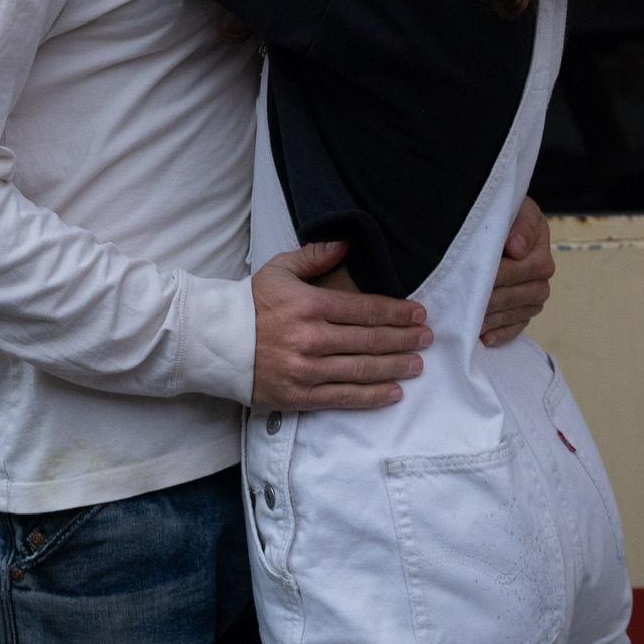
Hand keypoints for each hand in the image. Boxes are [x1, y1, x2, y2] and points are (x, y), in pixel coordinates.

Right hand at [251, 241, 430, 412]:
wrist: (217, 342)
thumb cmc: (251, 303)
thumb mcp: (280, 269)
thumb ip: (315, 256)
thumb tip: (346, 245)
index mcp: (311, 305)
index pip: (365, 309)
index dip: (396, 312)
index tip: (418, 314)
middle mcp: (313, 338)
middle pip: (370, 340)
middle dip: (404, 339)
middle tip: (427, 338)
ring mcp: (307, 370)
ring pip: (362, 370)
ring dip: (395, 367)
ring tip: (417, 364)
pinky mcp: (301, 396)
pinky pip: (344, 398)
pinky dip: (372, 396)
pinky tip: (393, 392)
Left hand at [482, 197, 554, 345]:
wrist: (498, 222)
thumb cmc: (502, 213)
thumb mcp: (513, 207)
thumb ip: (519, 224)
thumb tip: (517, 248)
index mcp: (540, 246)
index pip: (528, 267)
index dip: (504, 274)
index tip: (480, 276)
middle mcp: (543, 272)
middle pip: (525, 293)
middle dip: (496, 300)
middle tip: (470, 305)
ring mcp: (535, 293)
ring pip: (522, 312)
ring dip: (497, 319)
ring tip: (473, 323)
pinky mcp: (525, 308)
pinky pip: (519, 326)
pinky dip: (503, 333)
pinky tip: (485, 339)